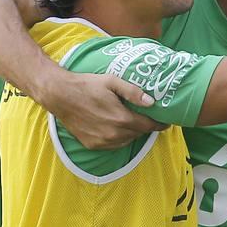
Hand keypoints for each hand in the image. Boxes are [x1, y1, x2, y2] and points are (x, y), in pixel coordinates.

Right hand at [40, 71, 164, 149]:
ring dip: (131, 132)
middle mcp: (114, 134)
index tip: (166, 122)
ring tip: (130, 121)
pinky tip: (115, 126)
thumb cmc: (87, 85)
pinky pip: (113, 144)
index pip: (148, 126)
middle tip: (147, 117)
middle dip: (145, 126)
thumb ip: (133, 92)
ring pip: (126, 140)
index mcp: (122, 119)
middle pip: (138, 134)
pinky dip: (118, 137)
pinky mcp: (93, 145)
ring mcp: (103, 142)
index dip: (159, 124)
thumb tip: (152, 102)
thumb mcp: (112, 81)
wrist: (60, 95)